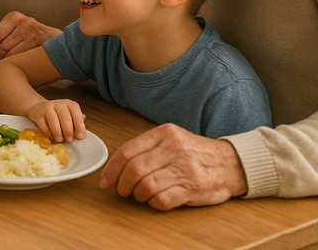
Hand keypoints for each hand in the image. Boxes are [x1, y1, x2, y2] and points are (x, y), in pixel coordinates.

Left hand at [0, 12, 60, 57]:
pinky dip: (22, 62)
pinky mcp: (42, 45)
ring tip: (20, 55)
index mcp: (14, 17)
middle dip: (2, 54)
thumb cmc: (33, 36)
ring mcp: (34, 33)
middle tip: (9, 53)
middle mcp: (24, 22)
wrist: (58, 42)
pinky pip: (23, 59)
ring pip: (11, 55)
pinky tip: (27, 58)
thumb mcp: (13, 30)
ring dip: (12, 60)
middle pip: (2, 47)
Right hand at [26, 99, 85, 141]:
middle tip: (69, 139)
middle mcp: (58, 104)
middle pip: (64, 116)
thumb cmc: (57, 113)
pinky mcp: (38, 115)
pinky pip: (43, 125)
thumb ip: (76, 118)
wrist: (37, 107)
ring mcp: (47, 108)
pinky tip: (52, 137)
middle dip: (68, 130)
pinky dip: (48, 132)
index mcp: (68, 104)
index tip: (81, 136)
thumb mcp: (69, 113)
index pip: (75, 112)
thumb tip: (84, 119)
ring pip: (53, 120)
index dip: (79, 125)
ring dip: (57, 132)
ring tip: (60, 139)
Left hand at [99, 123, 247, 209]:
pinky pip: (162, 200)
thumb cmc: (195, 153)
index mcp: (165, 134)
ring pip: (146, 186)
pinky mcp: (193, 188)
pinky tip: (155, 200)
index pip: (127, 151)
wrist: (232, 164)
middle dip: (122, 184)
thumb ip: (147, 147)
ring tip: (140, 195)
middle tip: (122, 191)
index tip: (106, 181)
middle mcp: (174, 149)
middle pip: (134, 170)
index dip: (112, 169)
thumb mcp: (172, 139)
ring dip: (137, 195)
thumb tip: (116, 166)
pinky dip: (153, 203)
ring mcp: (185, 169)